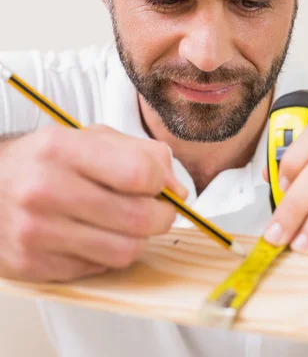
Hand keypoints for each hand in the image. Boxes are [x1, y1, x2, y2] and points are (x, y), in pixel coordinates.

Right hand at [0, 125, 186, 281]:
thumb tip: (177, 189)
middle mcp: (45, 190)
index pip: (139, 173)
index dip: (163, 182)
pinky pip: (98, 269)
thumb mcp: (91, 137)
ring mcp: (36, 232)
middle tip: (157, 210)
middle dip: (162, 216)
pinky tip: (94, 235)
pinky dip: (107, 254)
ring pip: (124, 251)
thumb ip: (141, 153)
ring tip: (126, 223)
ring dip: (137, 238)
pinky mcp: (31, 265)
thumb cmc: (47, 159)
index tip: (161, 185)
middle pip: (138, 218)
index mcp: (62, 148)